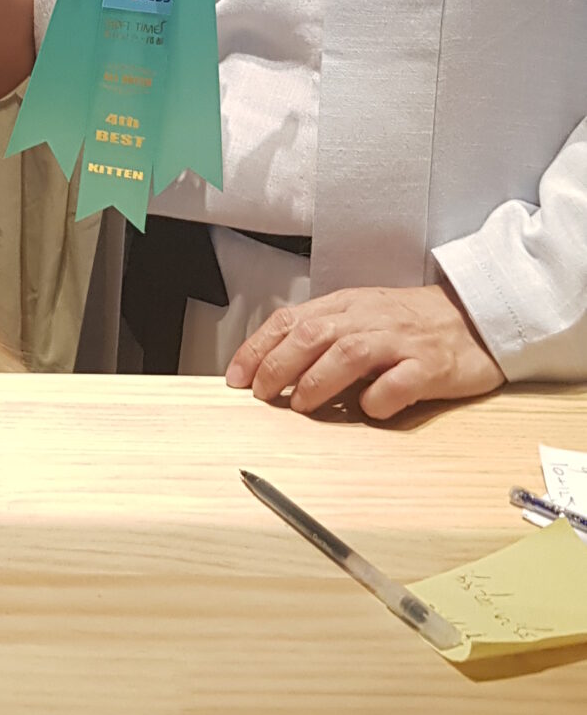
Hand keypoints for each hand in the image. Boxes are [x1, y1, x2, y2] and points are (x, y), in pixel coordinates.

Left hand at [224, 282, 504, 421]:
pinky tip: (368, 410)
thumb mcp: (363, 317)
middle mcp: (370, 318)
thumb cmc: (415, 322)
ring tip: (301, 405)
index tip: (236, 377)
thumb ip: (325, 336)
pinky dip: (378, 398)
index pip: (291, 320)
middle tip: (261, 395)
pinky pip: (399, 382)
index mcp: (348, 305)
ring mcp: (401, 341)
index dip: (259, 348)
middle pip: (313, 334)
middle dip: (279, 365)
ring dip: (318, 381)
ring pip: (348, 353)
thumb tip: (275, 370)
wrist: (478, 316)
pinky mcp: (431, 366)